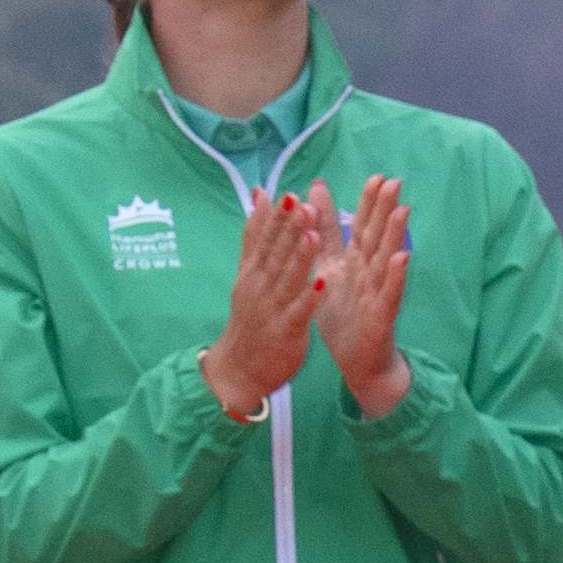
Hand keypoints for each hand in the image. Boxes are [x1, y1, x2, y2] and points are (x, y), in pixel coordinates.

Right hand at [204, 192, 328, 415]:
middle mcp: (260, 287)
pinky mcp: (285, 332)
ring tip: (312, 234)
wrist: (239, 368)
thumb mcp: (249, 273)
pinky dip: (309, 298)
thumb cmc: (251, 316)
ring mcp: (272, 309)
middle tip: (302, 203)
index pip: (265, 239)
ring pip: (287, 279)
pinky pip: (298, 313)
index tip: (289, 194)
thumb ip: (256, 234)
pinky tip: (323, 284)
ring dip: (299, 257)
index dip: (277, 218)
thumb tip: (259, 194)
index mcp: (254, 271)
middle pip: (276, 254)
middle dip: (289, 230)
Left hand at [316, 175, 412, 417]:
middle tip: (393, 183)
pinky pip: (390, 293)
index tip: (376, 177)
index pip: (362, 226)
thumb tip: (316, 191)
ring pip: (386, 260)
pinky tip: (403, 259)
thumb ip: (324, 231)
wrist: (357, 359)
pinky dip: (396, 276)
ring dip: (394, 236)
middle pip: (377, 236)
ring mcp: (378, 292)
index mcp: (354, 261)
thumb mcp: (327, 267)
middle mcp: (369, 272)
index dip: (368, 203)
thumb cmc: (344, 313)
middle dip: (384, 210)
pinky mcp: (382, 314)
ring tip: (402, 212)